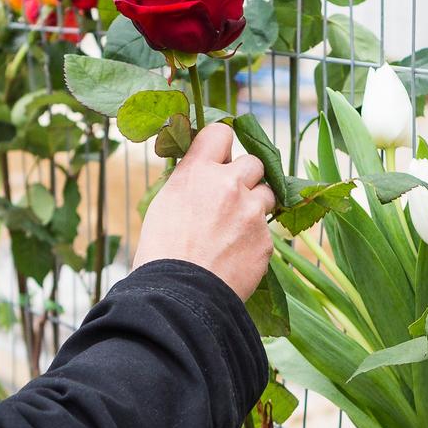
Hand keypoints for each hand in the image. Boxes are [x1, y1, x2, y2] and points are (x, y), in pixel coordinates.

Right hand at [133, 123, 275, 300]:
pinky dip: (255, 239)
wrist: (179, 295)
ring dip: (255, 204)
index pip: (221, 132)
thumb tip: (202, 174)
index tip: (220, 155)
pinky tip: (235, 255)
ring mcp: (251, 212)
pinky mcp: (265, 240)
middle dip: (245, 176)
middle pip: (253, 161)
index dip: (222, 143)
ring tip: (235, 226)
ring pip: (267, 193)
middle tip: (231, 195)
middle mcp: (229, 184)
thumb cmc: (161, 252)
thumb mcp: (165, 203)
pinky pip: (266, 230)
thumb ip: (191, 182)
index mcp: (197, 171)